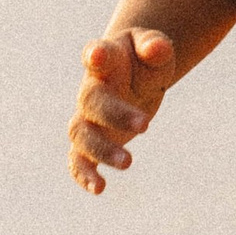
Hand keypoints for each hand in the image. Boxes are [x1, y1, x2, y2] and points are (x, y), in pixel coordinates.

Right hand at [69, 29, 177, 193]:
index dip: (95, 55)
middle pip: (93, 102)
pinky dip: (83, 173)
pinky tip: (99, 188)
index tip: (97, 56)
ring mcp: (88, 116)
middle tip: (146, 125)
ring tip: (128, 163)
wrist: (133, 73)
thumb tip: (156, 48)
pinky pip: (79, 158)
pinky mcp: (92, 139)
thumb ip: (155, 46)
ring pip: (82, 134)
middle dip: (115, 115)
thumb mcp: (154, 47)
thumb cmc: (144, 58)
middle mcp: (91, 88)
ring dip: (101, 149)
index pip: (96, 53)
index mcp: (106, 59)